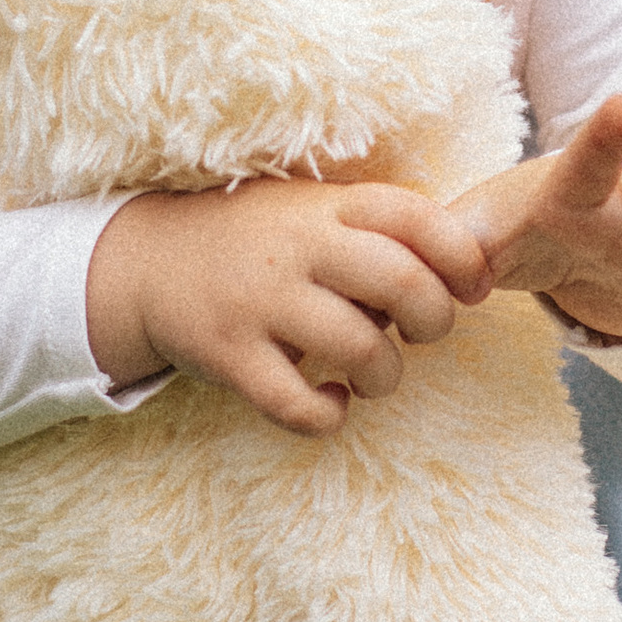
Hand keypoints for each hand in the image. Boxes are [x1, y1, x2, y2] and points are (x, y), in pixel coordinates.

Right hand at [86, 174, 494, 436]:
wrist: (150, 263)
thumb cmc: (259, 243)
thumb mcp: (314, 212)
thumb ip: (381, 230)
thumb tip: (470, 269)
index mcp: (328, 207)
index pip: (419, 218)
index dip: (463, 258)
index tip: (471, 288)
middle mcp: (298, 247)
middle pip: (404, 281)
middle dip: (436, 320)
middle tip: (425, 333)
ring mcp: (262, 302)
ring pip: (362, 349)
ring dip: (387, 375)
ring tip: (374, 374)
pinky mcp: (230, 356)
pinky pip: (300, 405)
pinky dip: (330, 415)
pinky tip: (331, 401)